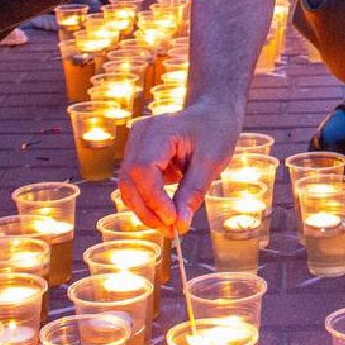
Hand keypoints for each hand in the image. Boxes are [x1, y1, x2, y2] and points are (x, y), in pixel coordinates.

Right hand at [118, 102, 240, 233]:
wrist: (213, 112)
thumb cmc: (215, 131)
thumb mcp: (211, 162)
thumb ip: (193, 193)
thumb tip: (180, 224)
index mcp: (157, 131)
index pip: (143, 170)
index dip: (154, 199)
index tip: (173, 221)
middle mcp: (139, 135)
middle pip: (129, 180)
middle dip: (148, 210)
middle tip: (172, 232)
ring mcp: (135, 144)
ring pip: (128, 186)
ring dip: (146, 210)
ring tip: (171, 226)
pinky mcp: (138, 154)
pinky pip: (135, 183)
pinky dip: (148, 200)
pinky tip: (167, 210)